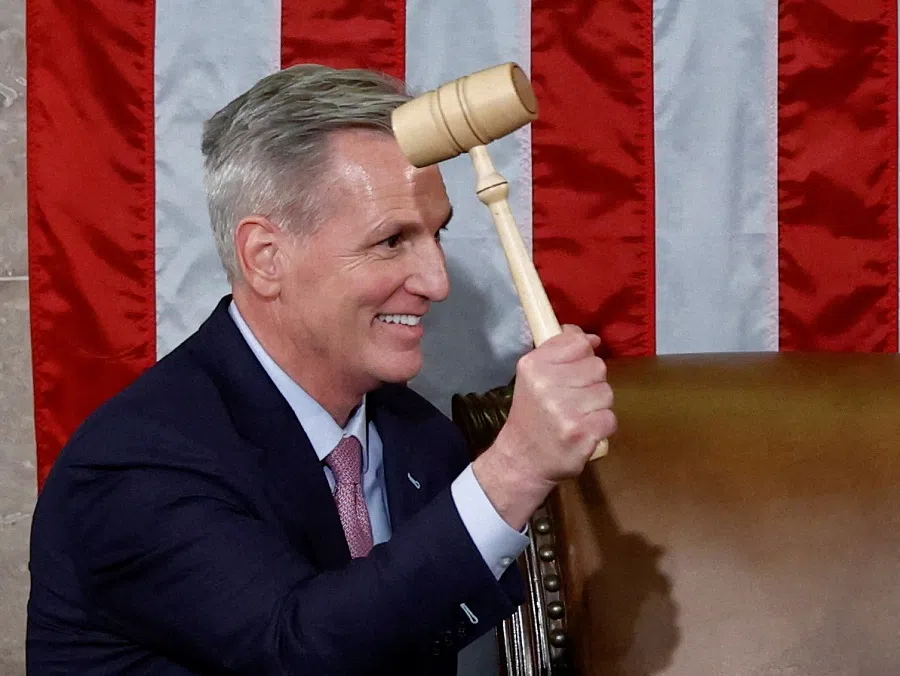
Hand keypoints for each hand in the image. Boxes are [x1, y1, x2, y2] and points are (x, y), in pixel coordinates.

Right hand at [473, 325, 615, 529]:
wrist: (522, 460)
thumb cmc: (531, 415)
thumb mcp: (533, 377)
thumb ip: (559, 352)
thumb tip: (591, 338)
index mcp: (533, 365)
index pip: (578, 343)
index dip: (583, 355)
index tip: (575, 369)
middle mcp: (547, 384)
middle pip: (597, 367)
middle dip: (591, 383)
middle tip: (573, 400)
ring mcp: (565, 410)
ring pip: (606, 392)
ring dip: (597, 406)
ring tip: (578, 416)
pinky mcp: (581, 434)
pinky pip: (610, 418)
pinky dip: (601, 426)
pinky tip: (584, 431)